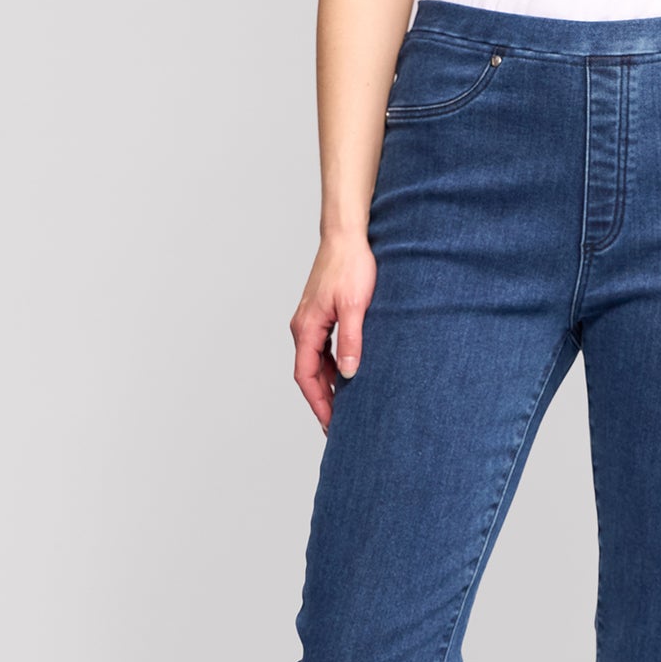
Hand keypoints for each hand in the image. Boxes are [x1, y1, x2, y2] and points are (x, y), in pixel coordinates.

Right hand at [292, 230, 377, 431]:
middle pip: (308, 373)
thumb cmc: (351, 266)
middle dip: (322, 400)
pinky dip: (331, 367)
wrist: (347, 235)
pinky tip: (347, 375)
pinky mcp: (321, 314)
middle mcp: (303, 326)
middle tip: (339, 426)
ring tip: (344, 407)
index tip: (330, 425)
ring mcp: (311, 320)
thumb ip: (352, 341)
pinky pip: (322, 349)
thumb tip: (349, 375)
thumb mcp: (357, 307)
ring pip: (315, 362)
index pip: (306, 377)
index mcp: (306, 328)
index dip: (318, 403)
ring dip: (327, 385)